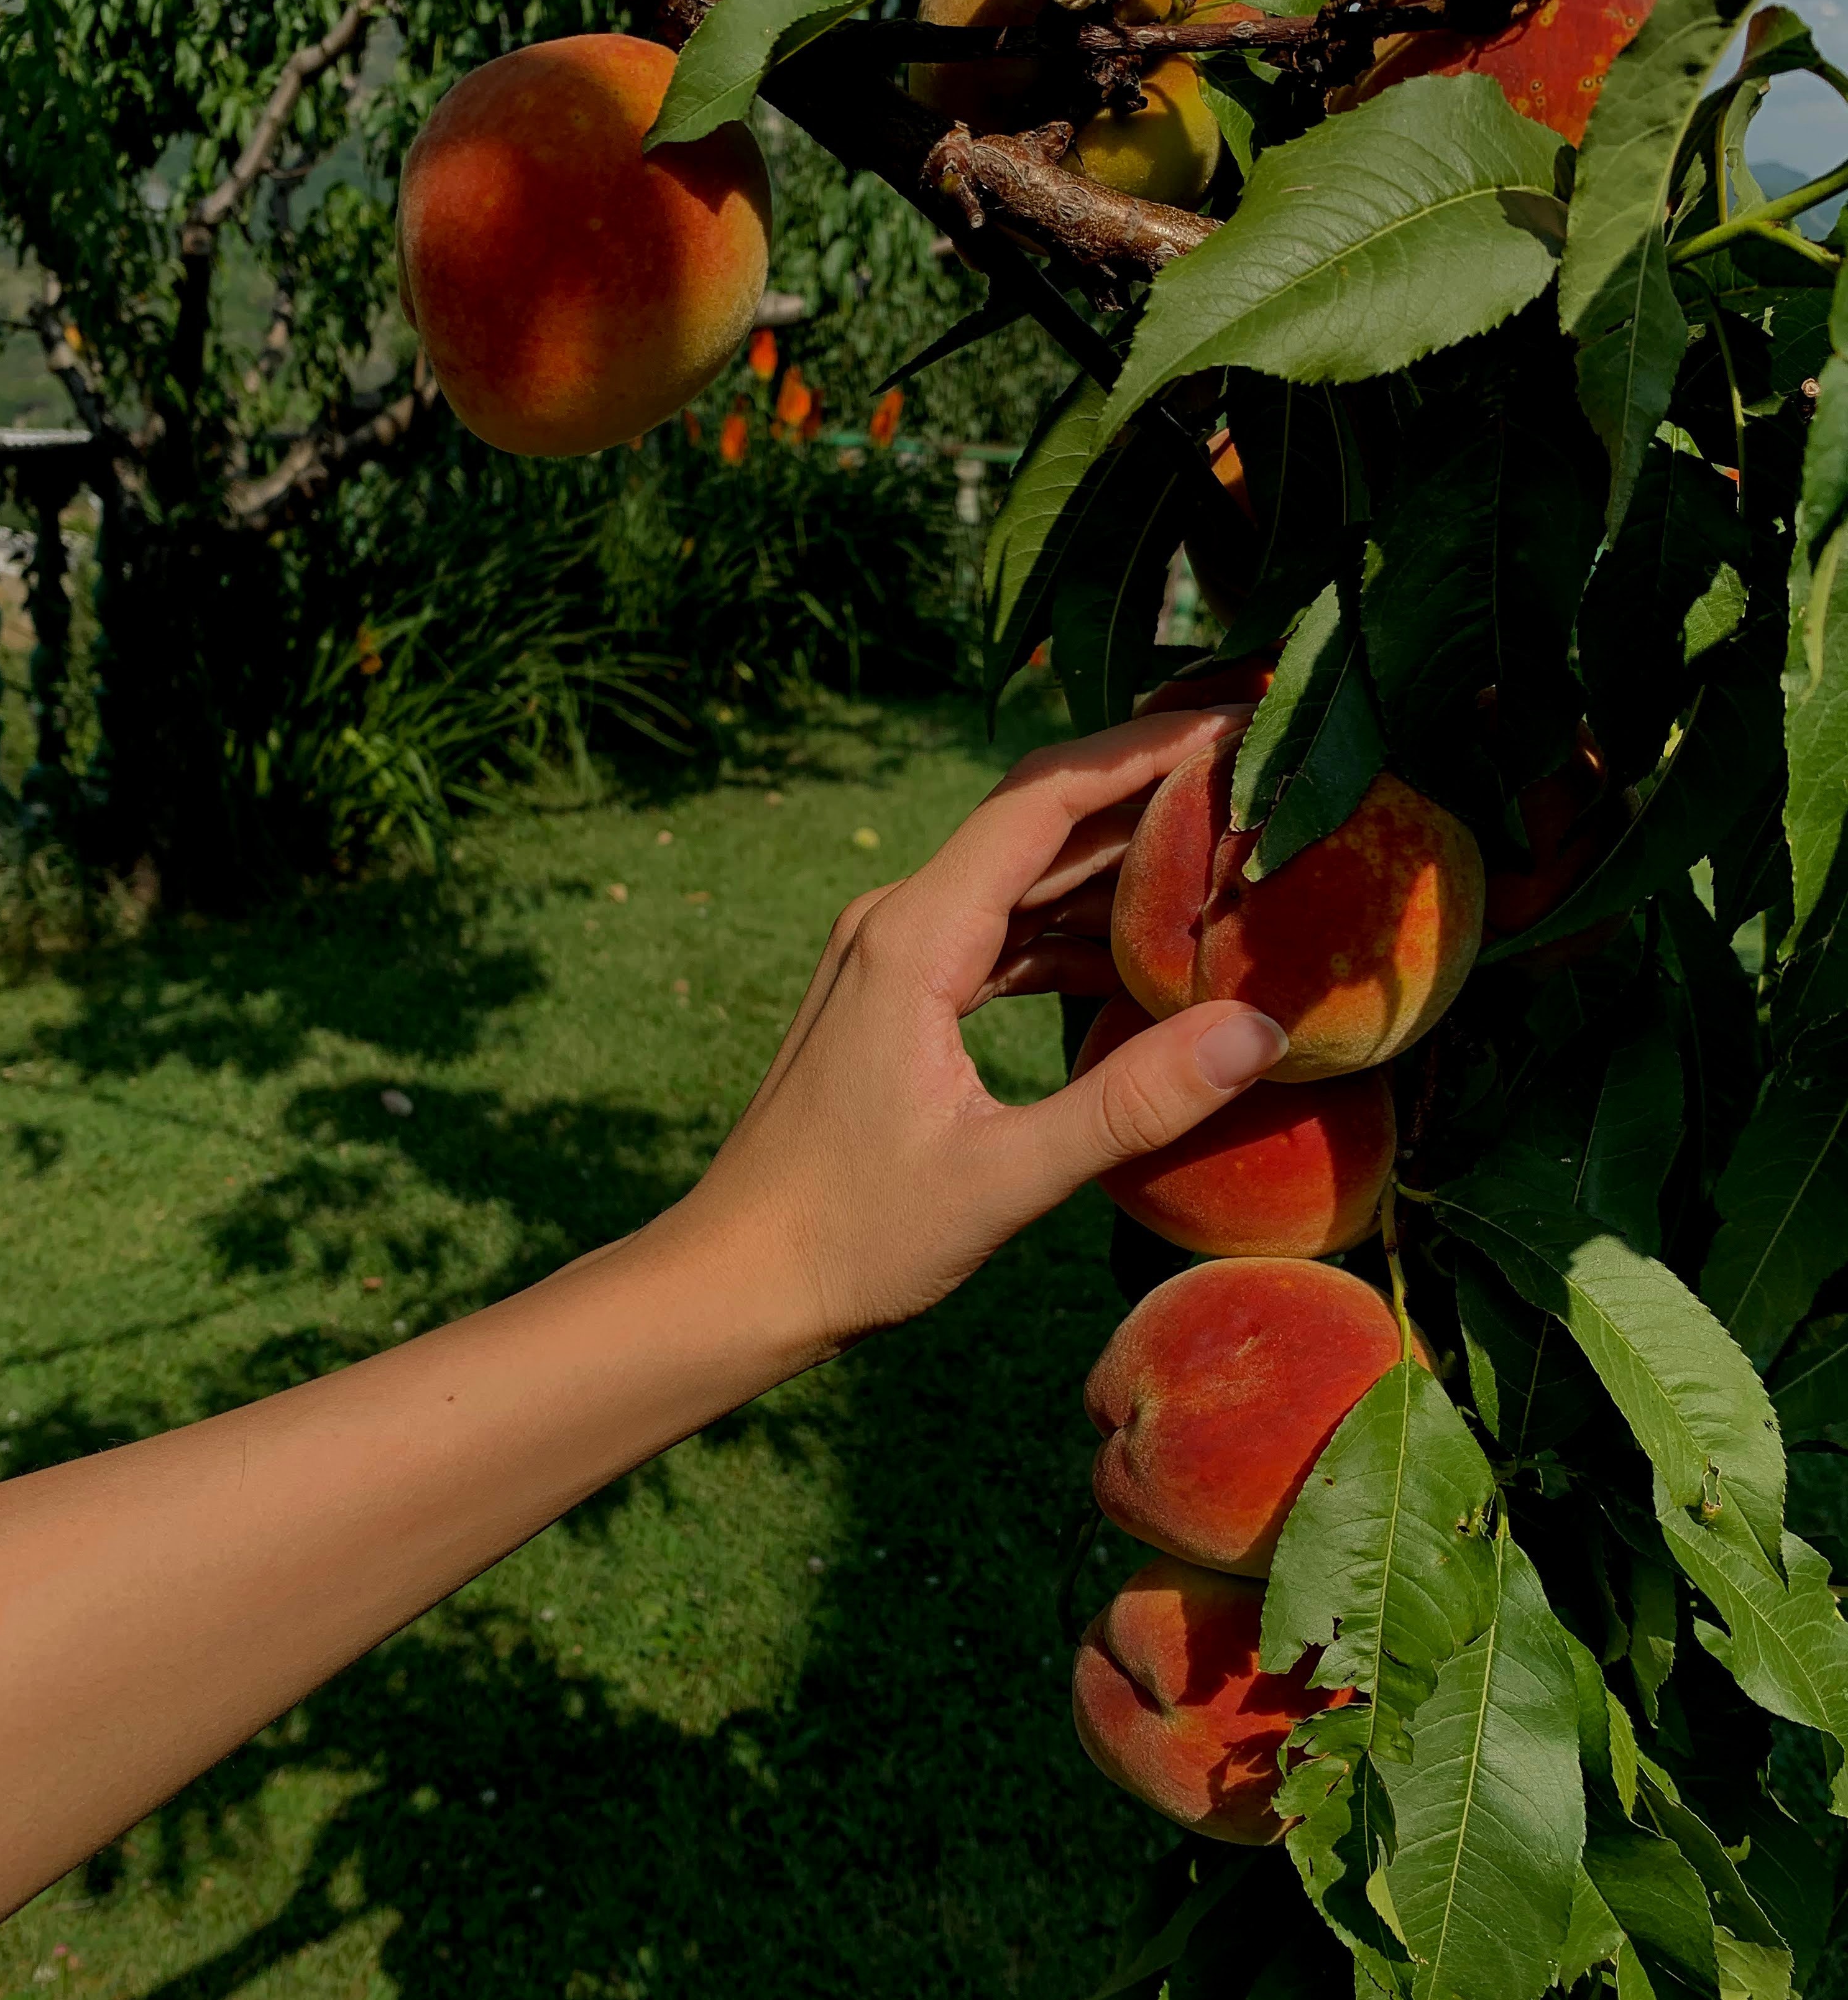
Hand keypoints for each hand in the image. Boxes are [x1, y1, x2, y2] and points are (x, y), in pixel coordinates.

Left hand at [667, 709, 1289, 1361]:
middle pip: (1038, 822)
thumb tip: (1260, 1028)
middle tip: (1258, 775)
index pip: (1044, 799)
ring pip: (1021, 877)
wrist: (739, 1278)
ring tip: (1228, 854)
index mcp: (914, 936)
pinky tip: (1144, 955)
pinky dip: (1072, 930)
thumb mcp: (1005, 1178)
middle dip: (1147, 794)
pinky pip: (997, 932)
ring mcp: (892, 954)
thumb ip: (1134, 1101)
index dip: (1143, 749)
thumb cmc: (856, 1236)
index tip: (1236, 721)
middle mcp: (896, 920)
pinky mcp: (899, 994)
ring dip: (1116, 866)